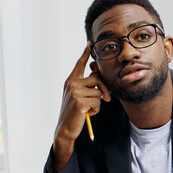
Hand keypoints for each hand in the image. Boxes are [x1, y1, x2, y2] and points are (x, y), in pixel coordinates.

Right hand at [52, 43, 110, 171]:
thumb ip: (87, 87)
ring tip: (89, 109)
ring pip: (99, 92)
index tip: (90, 43)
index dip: (85, 54)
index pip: (79, 64)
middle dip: (105, 89)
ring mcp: (74, 92)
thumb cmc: (74, 113)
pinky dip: (96, 110)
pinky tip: (87, 113)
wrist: (65, 128)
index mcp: (70, 81)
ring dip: (98, 103)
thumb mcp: (79, 97)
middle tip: (107, 99)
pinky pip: (98, 102)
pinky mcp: (79, 101)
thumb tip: (98, 77)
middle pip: (97, 78)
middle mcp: (71, 84)